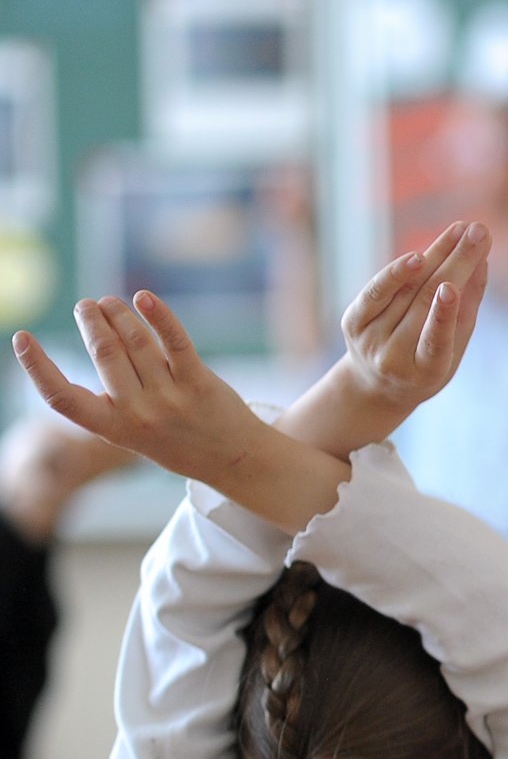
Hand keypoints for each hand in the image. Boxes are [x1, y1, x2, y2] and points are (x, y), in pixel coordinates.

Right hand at [11, 295, 266, 486]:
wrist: (234, 461)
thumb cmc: (177, 440)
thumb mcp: (134, 432)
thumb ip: (114, 397)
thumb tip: (99, 338)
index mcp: (113, 429)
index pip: (62, 399)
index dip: (37, 367)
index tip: (22, 338)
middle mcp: (138, 414)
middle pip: (104, 354)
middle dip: (91, 322)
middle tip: (87, 306)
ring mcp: (170, 399)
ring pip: (135, 342)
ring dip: (119, 314)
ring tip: (110, 302)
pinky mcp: (199, 383)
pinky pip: (175, 342)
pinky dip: (158, 315)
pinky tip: (144, 297)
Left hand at [278, 221, 489, 460]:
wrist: (377, 386)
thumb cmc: (428, 364)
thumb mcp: (455, 347)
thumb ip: (468, 307)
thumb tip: (481, 261)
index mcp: (425, 373)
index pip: (433, 342)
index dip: (442, 315)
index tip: (451, 287)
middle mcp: (392, 358)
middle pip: (423, 302)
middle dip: (455, 262)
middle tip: (480, 232)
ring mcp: (369, 341)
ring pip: (405, 290)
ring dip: (436, 254)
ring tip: (461, 230)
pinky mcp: (351, 324)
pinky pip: (376, 291)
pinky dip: (396, 271)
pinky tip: (419, 255)